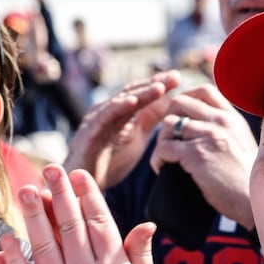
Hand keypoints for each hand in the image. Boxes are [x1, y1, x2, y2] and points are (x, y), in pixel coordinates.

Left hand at [0, 166, 168, 263]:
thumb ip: (144, 258)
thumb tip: (148, 225)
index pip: (100, 222)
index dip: (89, 196)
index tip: (79, 176)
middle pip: (71, 226)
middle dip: (61, 195)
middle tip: (51, 170)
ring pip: (45, 246)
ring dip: (34, 216)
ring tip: (27, 191)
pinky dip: (14, 258)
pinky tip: (6, 238)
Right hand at [63, 71, 182, 186]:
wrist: (84, 185)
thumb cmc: (109, 161)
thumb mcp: (136, 138)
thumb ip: (149, 120)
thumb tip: (170, 103)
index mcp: (120, 112)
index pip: (142, 93)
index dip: (159, 85)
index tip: (179, 77)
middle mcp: (107, 111)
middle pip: (133, 93)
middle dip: (154, 84)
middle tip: (175, 77)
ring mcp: (97, 120)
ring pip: (120, 102)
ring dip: (140, 93)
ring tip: (159, 87)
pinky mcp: (88, 133)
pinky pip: (103, 118)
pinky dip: (116, 108)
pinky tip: (130, 102)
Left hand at [148, 84, 257, 227]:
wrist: (252, 202)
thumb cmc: (247, 180)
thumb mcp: (243, 144)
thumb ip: (228, 129)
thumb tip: (208, 125)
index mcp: (231, 117)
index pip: (203, 91)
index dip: (186, 100)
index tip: (180, 117)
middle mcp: (220, 121)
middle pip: (179, 102)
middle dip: (168, 119)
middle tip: (168, 139)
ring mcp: (207, 136)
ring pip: (167, 124)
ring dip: (161, 140)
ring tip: (165, 157)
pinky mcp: (195, 155)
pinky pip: (163, 148)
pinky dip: (157, 159)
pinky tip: (161, 169)